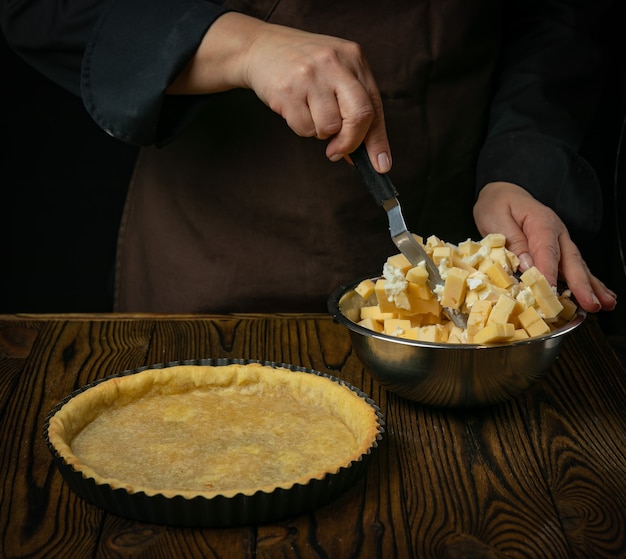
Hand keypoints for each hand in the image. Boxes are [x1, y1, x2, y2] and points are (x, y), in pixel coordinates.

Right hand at [167, 12, 391, 171]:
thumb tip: (365, 154)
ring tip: (310, 112)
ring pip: (328, 128)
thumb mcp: (336, 75)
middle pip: (359, 116)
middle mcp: (335, 63)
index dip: (377, 141)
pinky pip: (304, 128)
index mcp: (354, 58)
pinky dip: (301, 127)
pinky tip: (294, 108)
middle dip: (351, 142)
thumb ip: (353, 108)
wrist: (260, 47)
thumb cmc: (304, 66)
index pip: (374, 106)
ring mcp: (310, 75)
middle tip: (338, 152)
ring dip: (320, 132)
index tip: (381, 165)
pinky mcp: (287, 89)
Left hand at [473, 182, 616, 312]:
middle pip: (571, 259)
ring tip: (605, 304)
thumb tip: (526, 264)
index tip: (550, 292)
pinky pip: (573, 266)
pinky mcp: (558, 249)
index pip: (547, 251)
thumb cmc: (498, 205)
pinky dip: (586, 282)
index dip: (549, 273)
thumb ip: (512, 241)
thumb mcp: (497, 219)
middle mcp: (556, 232)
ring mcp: (560, 241)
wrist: (502, 193)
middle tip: (591, 304)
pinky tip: (597, 295)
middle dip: (581, 284)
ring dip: (591, 286)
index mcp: (541, 222)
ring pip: (577, 265)